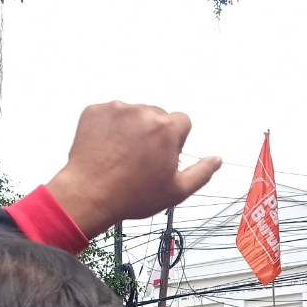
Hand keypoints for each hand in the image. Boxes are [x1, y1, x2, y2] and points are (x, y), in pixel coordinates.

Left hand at [47, 102, 221, 239]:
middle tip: (140, 159)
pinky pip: (108, 114)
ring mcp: (117, 109)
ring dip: (130, 129)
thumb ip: (201, 173)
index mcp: (167, 128)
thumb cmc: (133, 197)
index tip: (163, 156)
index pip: (182, 122)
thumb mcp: (176, 191)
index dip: (175, 140)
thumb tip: (217, 160)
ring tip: (120, 156)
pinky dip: (108, 128)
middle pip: (157, 115)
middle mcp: (144, 112)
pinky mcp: (94, 111)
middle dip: (153, 132)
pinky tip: (106, 150)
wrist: (89, 195)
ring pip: (132, 114)